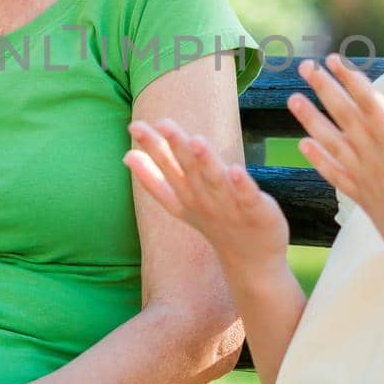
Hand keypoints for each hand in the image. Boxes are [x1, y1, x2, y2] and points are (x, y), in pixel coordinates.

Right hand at [124, 118, 289, 273]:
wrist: (250, 261)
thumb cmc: (213, 222)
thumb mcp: (180, 202)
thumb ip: (153, 180)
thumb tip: (126, 156)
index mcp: (185, 196)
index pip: (164, 168)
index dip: (151, 147)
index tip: (133, 125)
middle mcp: (204, 200)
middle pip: (188, 170)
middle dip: (176, 146)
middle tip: (163, 123)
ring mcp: (230, 207)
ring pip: (215, 180)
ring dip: (205, 161)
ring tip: (196, 140)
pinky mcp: (256, 212)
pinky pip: (248, 197)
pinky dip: (242, 185)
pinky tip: (236, 170)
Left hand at [288, 55, 383, 258]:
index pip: (372, 106)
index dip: (353, 81)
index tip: (335, 60)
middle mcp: (377, 161)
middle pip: (346, 118)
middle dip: (326, 90)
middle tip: (306, 66)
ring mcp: (366, 180)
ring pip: (333, 143)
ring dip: (311, 119)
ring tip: (292, 98)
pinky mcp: (362, 199)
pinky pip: (334, 174)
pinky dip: (317, 159)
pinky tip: (302, 147)